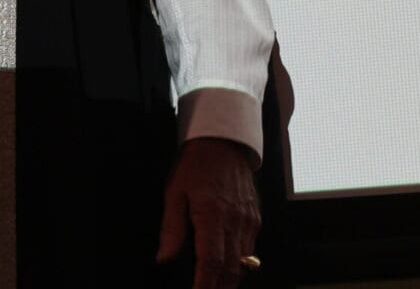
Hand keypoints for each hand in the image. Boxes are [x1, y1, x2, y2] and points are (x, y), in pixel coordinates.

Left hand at [158, 137, 260, 287]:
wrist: (223, 143)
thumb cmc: (195, 166)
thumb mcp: (174, 193)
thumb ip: (171, 229)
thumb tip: (164, 258)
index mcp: (212, 215)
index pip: (211, 261)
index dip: (205, 284)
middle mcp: (234, 221)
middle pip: (231, 269)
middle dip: (220, 288)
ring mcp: (248, 221)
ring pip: (244, 263)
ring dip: (231, 280)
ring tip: (216, 287)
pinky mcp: (255, 219)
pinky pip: (251, 250)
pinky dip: (241, 264)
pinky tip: (229, 269)